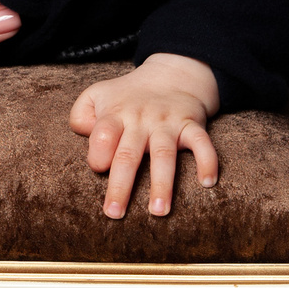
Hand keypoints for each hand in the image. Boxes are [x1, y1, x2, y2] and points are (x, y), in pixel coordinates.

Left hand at [70, 54, 220, 219]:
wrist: (171, 74)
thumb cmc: (127, 96)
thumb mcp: (97, 95)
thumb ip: (80, 115)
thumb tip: (84, 136)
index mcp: (115, 115)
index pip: (103, 134)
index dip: (98, 152)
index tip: (98, 169)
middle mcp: (140, 120)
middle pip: (128, 154)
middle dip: (121, 185)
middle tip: (114, 213)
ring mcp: (167, 123)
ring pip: (164, 155)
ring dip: (162, 184)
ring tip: (159, 211)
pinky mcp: (191, 125)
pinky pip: (202, 142)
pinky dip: (208, 160)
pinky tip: (208, 182)